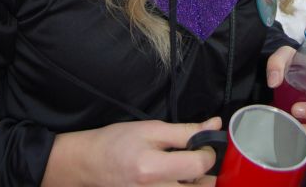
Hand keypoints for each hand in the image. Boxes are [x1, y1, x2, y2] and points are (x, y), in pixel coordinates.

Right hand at [41, 116, 221, 186]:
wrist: (91, 164)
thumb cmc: (118, 142)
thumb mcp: (151, 129)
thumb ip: (185, 131)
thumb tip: (214, 125)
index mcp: (153, 170)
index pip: (198, 165)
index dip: (208, 151)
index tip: (204, 143)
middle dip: (206, 172)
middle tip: (197, 158)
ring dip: (197, 183)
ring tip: (186, 170)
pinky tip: (176, 180)